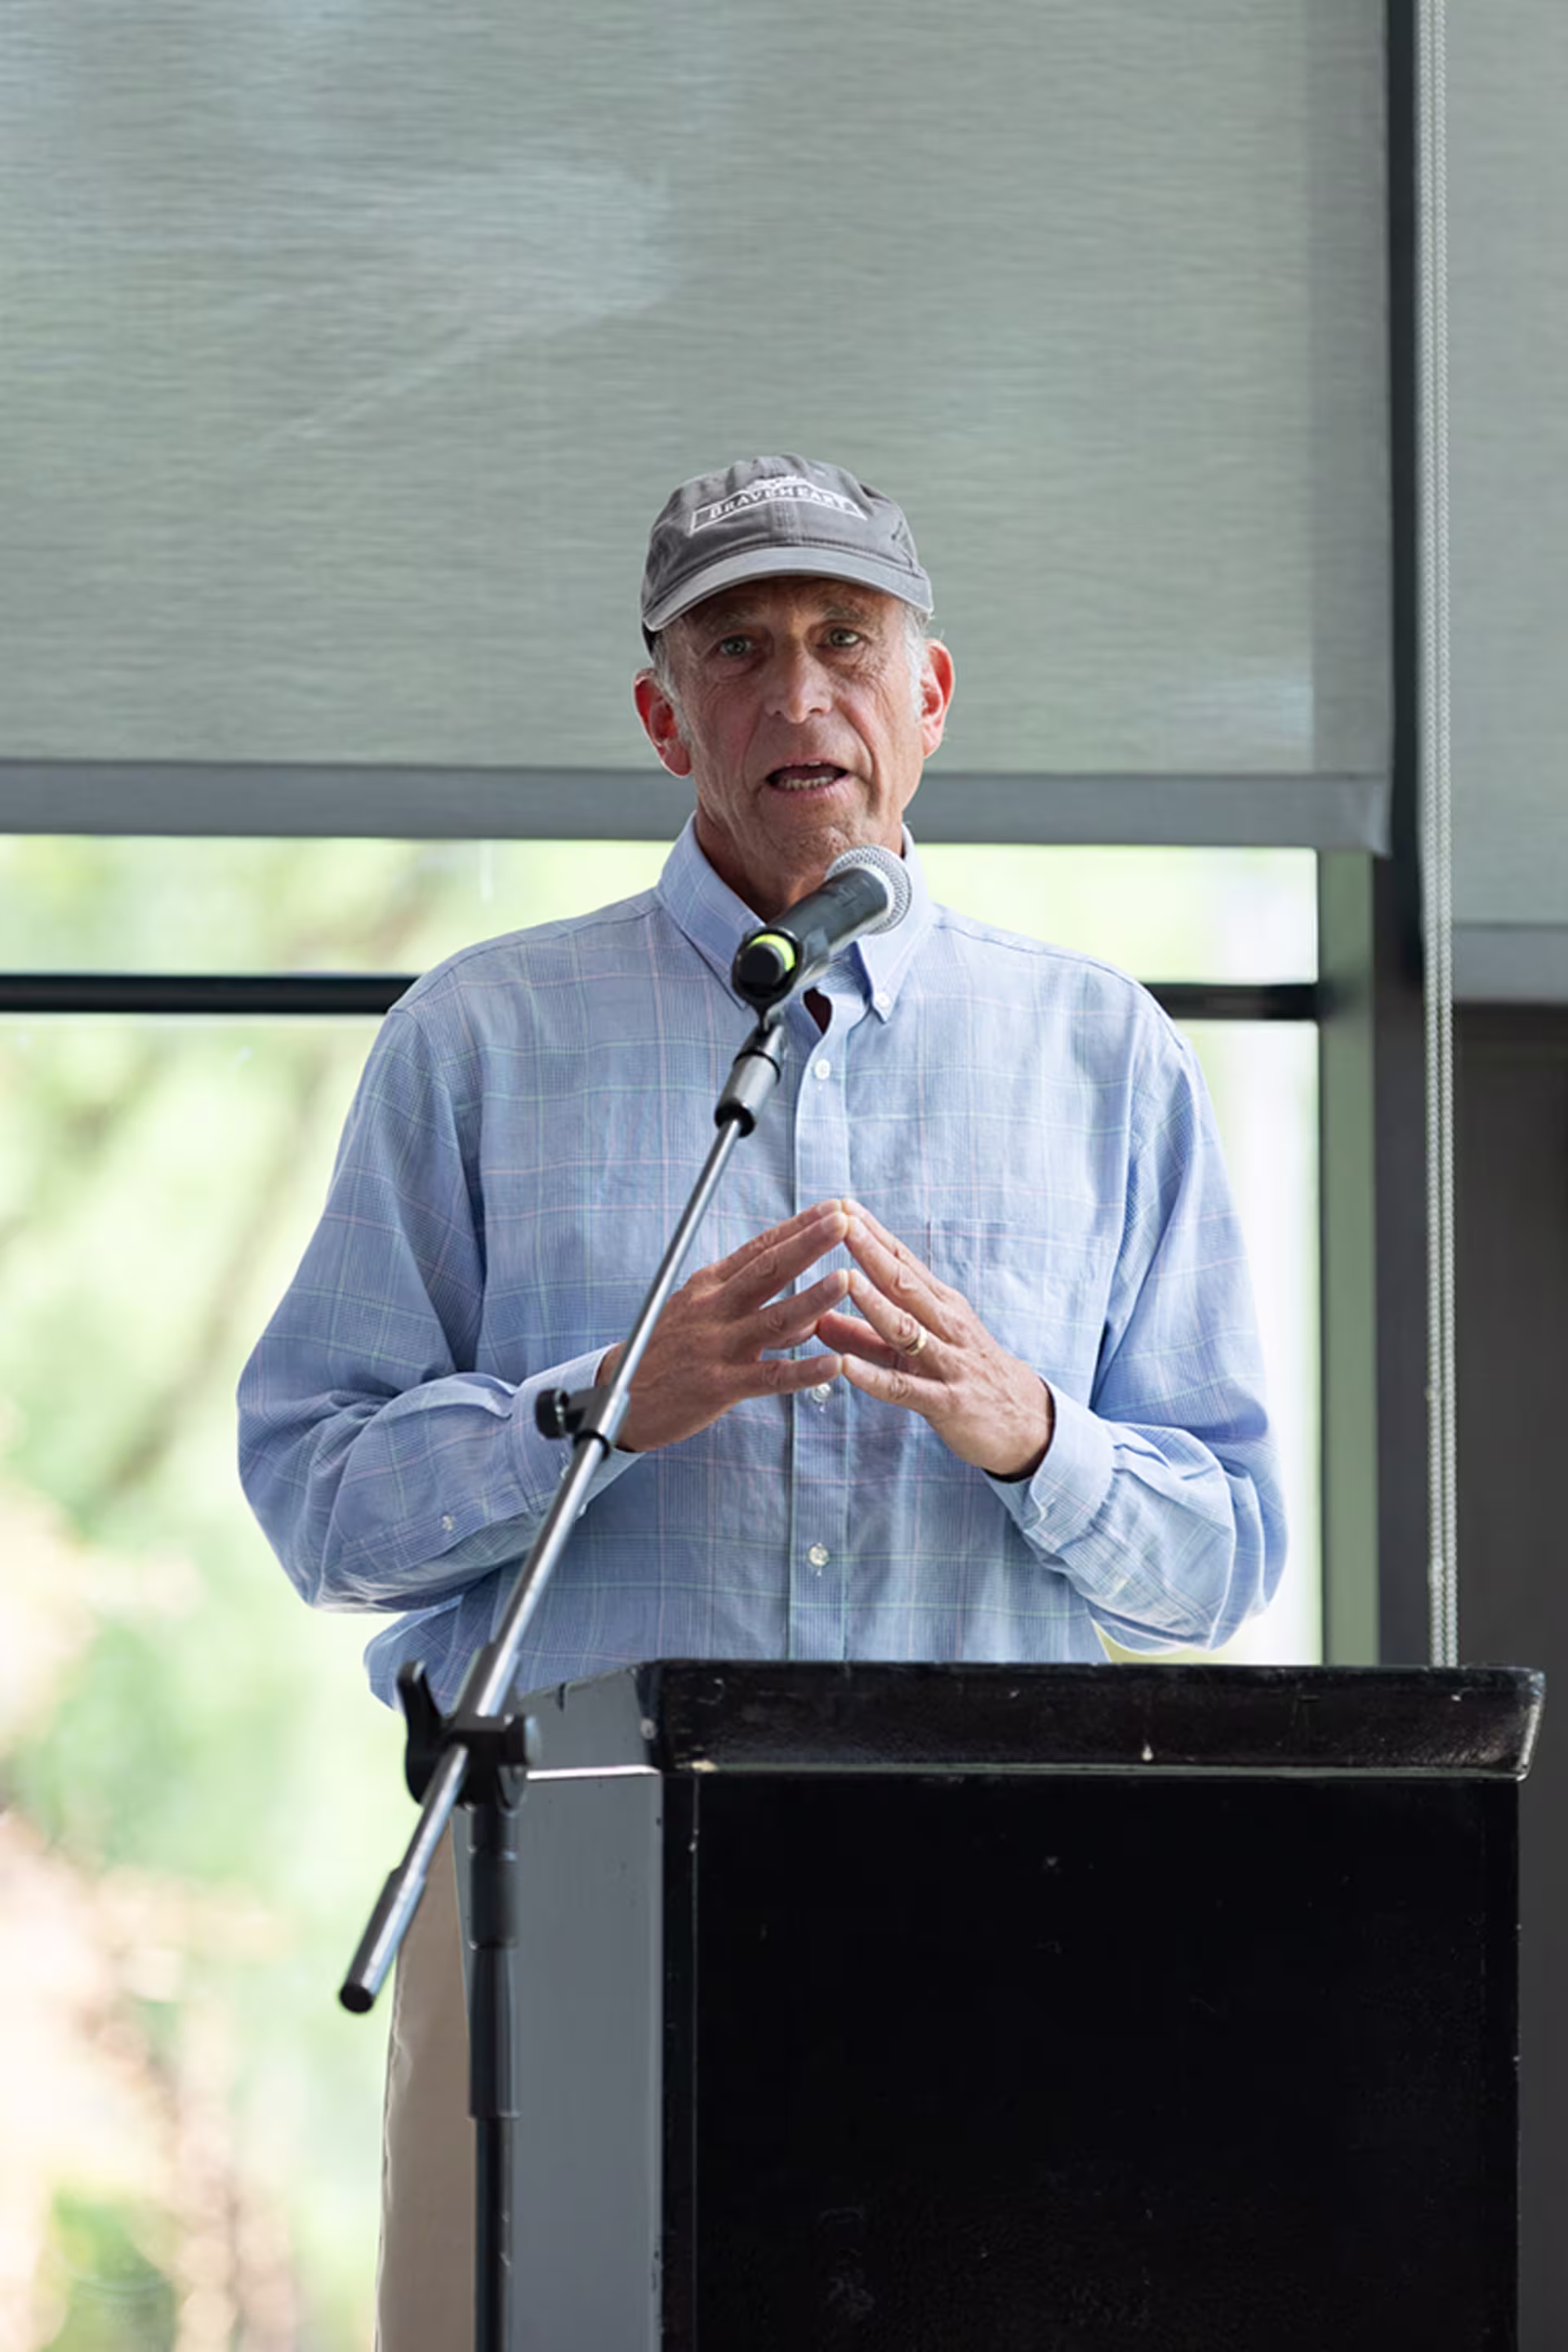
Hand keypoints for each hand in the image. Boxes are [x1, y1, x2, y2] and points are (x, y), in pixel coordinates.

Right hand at [598, 1200, 848, 1452]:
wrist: (620, 1394)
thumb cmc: (666, 1351)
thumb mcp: (701, 1314)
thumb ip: (755, 1310)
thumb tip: (807, 1314)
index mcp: (709, 1285)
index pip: (760, 1248)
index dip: (798, 1227)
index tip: (833, 1208)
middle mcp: (713, 1308)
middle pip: (768, 1270)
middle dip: (808, 1244)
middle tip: (844, 1222)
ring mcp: (717, 1346)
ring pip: (774, 1318)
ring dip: (813, 1298)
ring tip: (846, 1280)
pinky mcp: (719, 1385)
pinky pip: (770, 1377)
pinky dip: (804, 1371)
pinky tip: (834, 1365)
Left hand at [814, 1200, 1053, 1479]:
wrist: (1022, 1420)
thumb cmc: (963, 1374)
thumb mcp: (916, 1348)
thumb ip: (864, 1334)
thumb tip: (816, 1315)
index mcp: (940, 1305)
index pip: (903, 1261)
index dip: (874, 1233)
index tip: (843, 1204)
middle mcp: (946, 1325)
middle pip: (904, 1283)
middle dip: (872, 1251)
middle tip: (842, 1220)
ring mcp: (947, 1362)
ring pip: (906, 1329)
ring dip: (875, 1304)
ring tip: (846, 1279)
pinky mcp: (945, 1401)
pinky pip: (903, 1387)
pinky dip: (872, 1377)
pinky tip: (844, 1367)